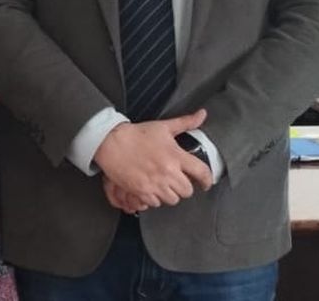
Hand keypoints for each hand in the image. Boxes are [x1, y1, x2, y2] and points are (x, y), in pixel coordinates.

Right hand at [93, 109, 213, 208]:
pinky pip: (156, 203)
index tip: (205, 183)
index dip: (207, 180)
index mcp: (175, 156)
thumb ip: (185, 122)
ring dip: (170, 193)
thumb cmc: (136, 134)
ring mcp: (155, 183)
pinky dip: (155, 198)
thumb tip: (202, 114)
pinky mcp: (141, 191)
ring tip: (163, 185)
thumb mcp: (163, 126)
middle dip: (183, 186)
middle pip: (187, 191)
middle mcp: (167, 172)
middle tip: (177, 180)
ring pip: (173, 199)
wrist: (111, 141)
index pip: (202, 173)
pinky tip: (151, 188)